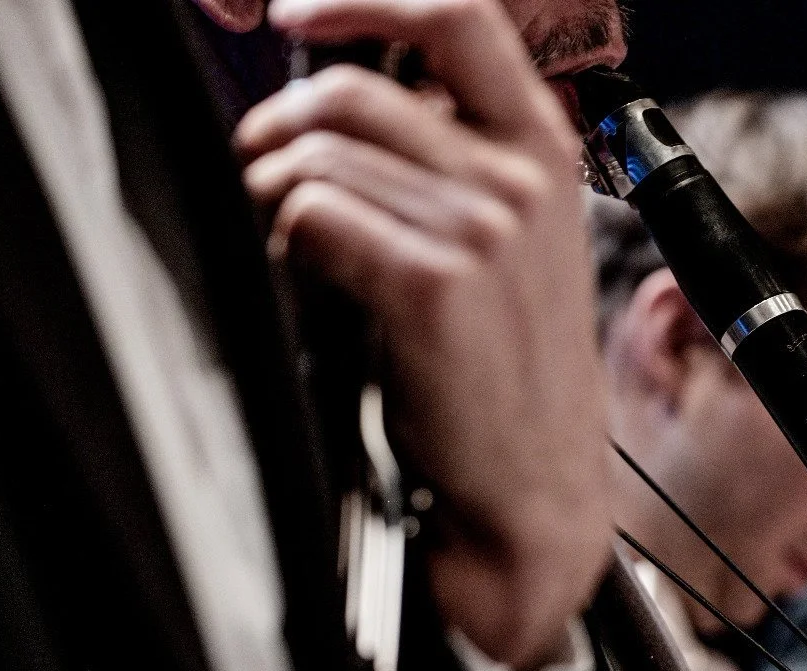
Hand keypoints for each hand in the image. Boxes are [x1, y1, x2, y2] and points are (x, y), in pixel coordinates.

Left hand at [235, 0, 611, 670]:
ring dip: (276, 195)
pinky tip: (313, 280)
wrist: (534, 486)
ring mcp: (484, 230)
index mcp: (545, 150)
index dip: (363, 0)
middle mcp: (520, 180)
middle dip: (279, 127)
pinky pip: (315, 216)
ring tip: (291, 241)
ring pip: (321, 158)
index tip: (299, 16)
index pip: (458, 16)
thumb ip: (451, 159)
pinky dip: (290, 242)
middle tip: (261, 169)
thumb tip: (336, 103)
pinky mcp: (435, 286)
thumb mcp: (514, 243)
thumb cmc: (510, 374)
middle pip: (352, 91)